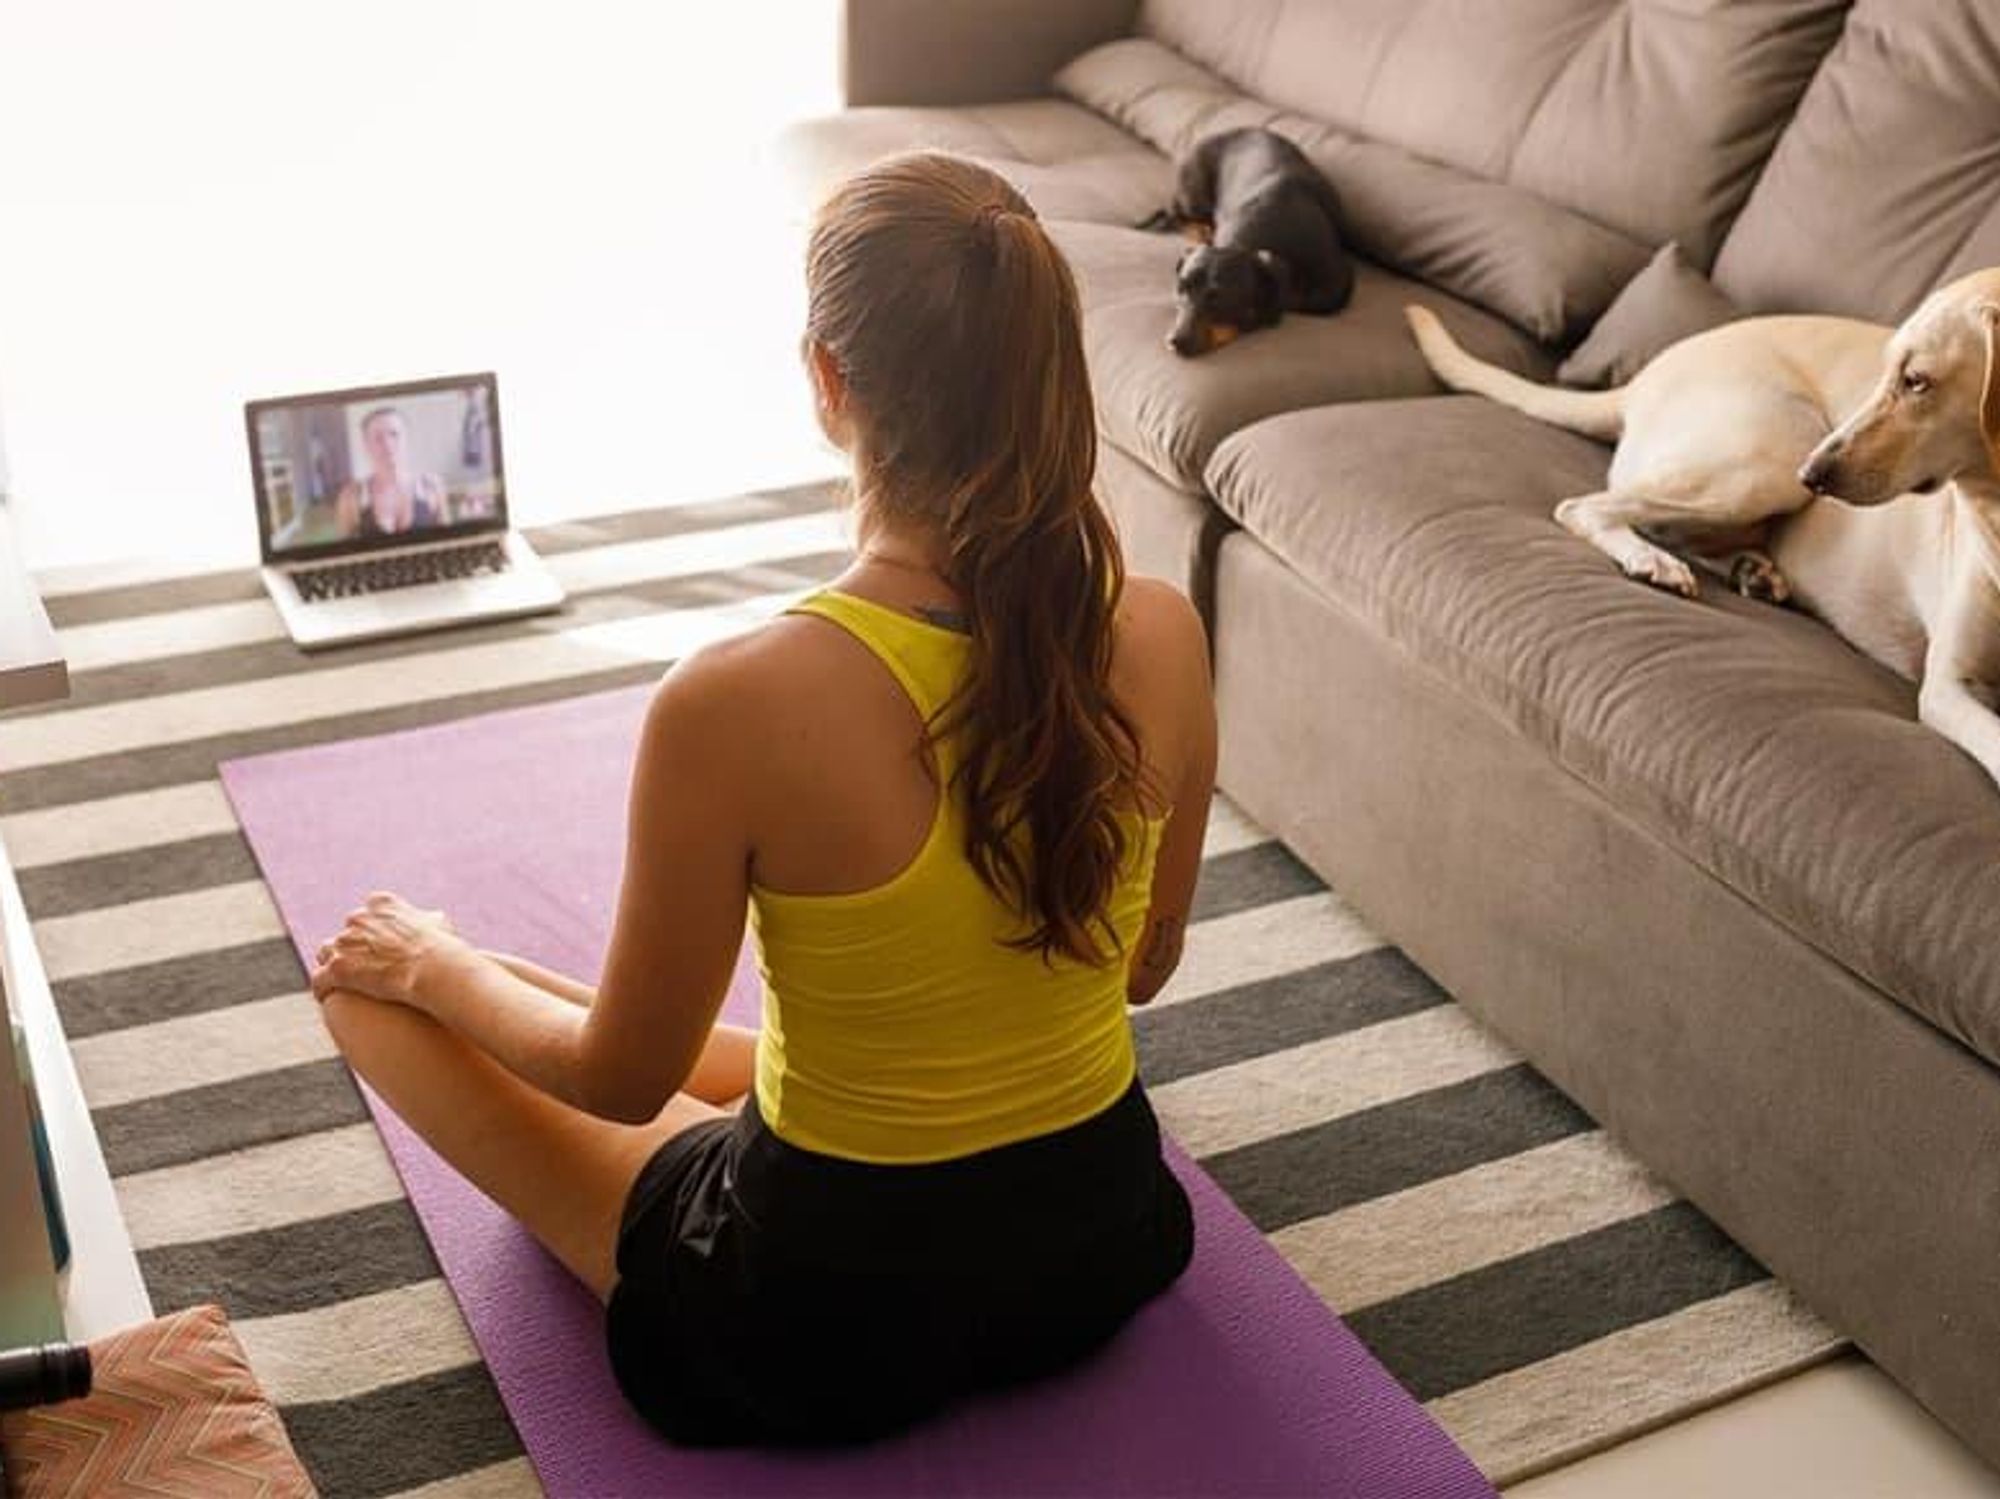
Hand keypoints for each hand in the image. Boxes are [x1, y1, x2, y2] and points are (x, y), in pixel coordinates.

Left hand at [310, 892, 473, 1007]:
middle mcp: (358, 918)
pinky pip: (319, 980)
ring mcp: (345, 943)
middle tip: (360, 970)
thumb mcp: (438, 924)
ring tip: (339, 984)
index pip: (364, 916)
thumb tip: (431, 918)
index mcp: (381, 904)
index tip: (374, 950)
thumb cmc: (440, 948)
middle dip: (349, 951)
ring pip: (326, 954)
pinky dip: (322, 989)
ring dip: (332, 967)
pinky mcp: (337, 968)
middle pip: (343, 935)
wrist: (433, 969)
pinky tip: (327, 998)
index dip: (368, 935)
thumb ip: (426, 919)